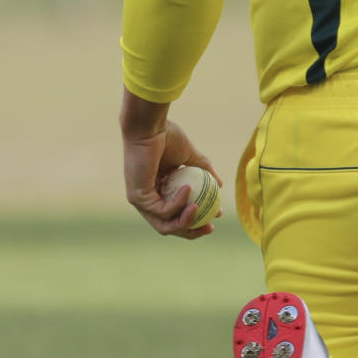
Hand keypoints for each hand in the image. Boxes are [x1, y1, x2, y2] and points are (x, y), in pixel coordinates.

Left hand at [122, 112, 221, 240]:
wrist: (151, 126)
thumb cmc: (167, 135)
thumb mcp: (190, 155)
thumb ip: (203, 169)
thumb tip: (220, 185)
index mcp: (159, 191)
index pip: (177, 215)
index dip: (197, 220)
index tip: (216, 216)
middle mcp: (148, 199)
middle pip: (170, 226)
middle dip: (191, 231)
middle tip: (210, 227)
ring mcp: (141, 201)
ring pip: (164, 225)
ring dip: (185, 222)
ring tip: (198, 208)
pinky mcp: (137, 198)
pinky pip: (161, 210)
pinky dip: (177, 203)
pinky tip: (187, 189)